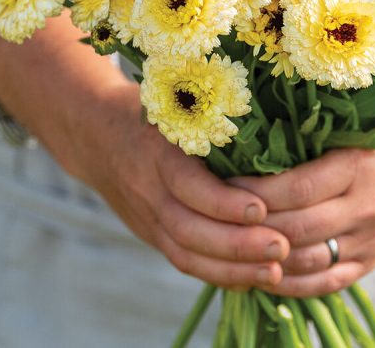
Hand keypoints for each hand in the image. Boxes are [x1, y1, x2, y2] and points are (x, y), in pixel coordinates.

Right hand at [0, 18, 288, 289]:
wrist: (91, 132)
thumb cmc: (150, 104)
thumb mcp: (171, 96)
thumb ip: (209, 106)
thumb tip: (279, 99)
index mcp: (153, 149)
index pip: (187, 185)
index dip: (223, 201)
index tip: (263, 207)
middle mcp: (146, 188)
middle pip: (189, 229)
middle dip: (237, 244)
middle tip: (283, 247)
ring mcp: (145, 216)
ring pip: (186, 253)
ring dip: (233, 268)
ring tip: (276, 270)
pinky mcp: (151, 234)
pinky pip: (184, 262)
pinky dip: (220, 275)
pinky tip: (256, 278)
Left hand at [229, 44, 374, 296]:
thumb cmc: (369, 133)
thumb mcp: (348, 119)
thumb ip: (306, 118)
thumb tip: (244, 107)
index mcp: (360, 166)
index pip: (297, 188)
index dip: (253, 192)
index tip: (221, 184)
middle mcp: (369, 207)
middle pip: (298, 228)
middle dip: (252, 226)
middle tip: (214, 218)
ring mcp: (371, 240)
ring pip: (307, 260)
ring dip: (265, 257)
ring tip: (230, 245)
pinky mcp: (370, 263)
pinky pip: (324, 283)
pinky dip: (289, 283)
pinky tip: (261, 271)